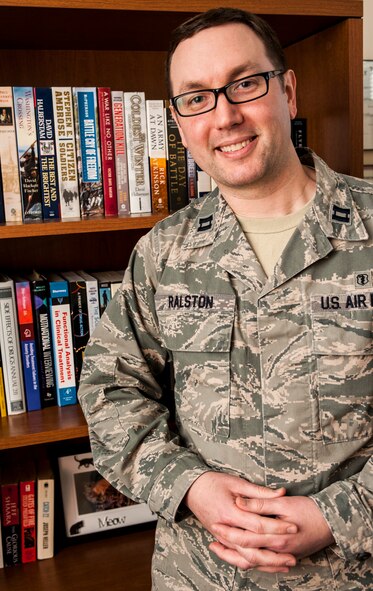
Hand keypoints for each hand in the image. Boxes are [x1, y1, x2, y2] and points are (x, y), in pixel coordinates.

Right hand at [185, 472, 297, 572]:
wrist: (191, 490)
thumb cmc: (213, 483)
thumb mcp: (236, 482)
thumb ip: (259, 492)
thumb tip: (281, 493)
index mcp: (230, 512)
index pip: (257, 525)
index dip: (276, 527)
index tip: (293, 528)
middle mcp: (225, 529)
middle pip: (252, 549)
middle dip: (274, 555)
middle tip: (293, 556)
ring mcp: (222, 538)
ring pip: (245, 558)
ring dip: (266, 564)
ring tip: (285, 565)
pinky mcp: (222, 542)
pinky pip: (238, 558)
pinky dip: (253, 564)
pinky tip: (268, 566)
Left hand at [211, 494, 333, 565]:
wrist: (333, 522)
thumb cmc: (309, 509)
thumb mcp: (284, 503)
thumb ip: (260, 502)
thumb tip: (239, 502)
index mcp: (276, 536)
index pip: (245, 537)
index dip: (228, 531)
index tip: (214, 524)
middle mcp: (278, 550)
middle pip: (246, 552)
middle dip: (228, 546)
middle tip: (212, 538)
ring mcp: (283, 555)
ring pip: (254, 562)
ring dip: (236, 556)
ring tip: (219, 548)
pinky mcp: (286, 556)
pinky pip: (264, 564)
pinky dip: (250, 560)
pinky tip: (241, 554)